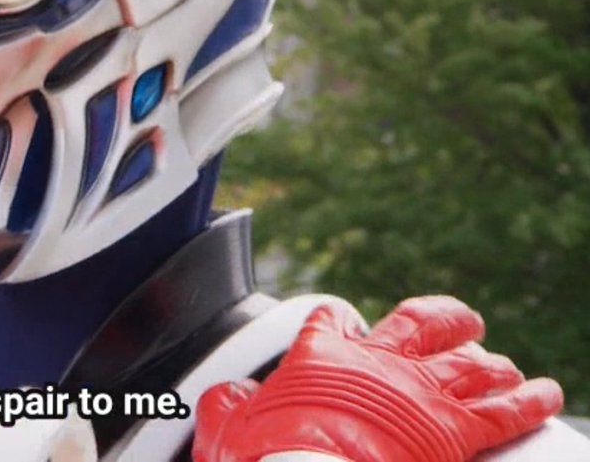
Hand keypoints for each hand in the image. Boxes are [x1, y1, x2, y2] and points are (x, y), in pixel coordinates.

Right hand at [193, 296, 562, 461]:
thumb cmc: (268, 458)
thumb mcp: (228, 429)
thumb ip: (227, 405)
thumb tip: (224, 399)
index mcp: (321, 356)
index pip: (332, 320)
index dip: (339, 322)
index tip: (343, 327)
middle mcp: (377, 364)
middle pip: (420, 322)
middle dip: (443, 319)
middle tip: (459, 321)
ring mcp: (419, 393)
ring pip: (467, 361)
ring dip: (489, 362)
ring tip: (501, 365)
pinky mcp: (453, 430)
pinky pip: (504, 410)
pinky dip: (528, 400)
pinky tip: (542, 394)